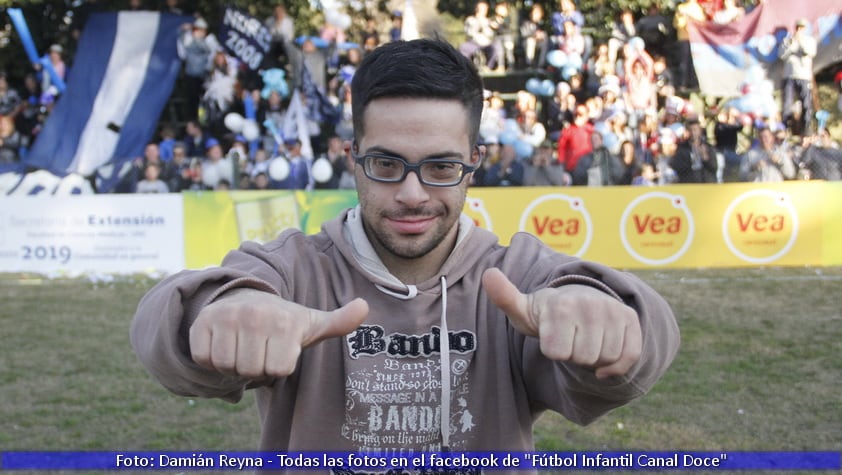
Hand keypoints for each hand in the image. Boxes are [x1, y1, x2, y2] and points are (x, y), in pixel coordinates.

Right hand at [189, 289, 367, 378]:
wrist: (246, 298)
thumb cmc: (283, 321)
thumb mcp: (312, 322)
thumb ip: (339, 321)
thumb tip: (365, 306)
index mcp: (284, 321)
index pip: (278, 370)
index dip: (278, 367)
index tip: (279, 349)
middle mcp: (254, 316)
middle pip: (251, 370)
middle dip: (255, 367)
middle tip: (259, 349)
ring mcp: (226, 317)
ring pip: (227, 366)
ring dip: (233, 364)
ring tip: (243, 345)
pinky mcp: (202, 322)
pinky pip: (204, 358)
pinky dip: (211, 358)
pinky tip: (224, 342)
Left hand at [482, 268, 641, 377]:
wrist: (576, 301)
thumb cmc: (546, 314)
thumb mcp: (522, 309)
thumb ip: (504, 297)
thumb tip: (488, 274)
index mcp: (560, 305)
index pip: (556, 352)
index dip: (552, 350)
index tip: (551, 335)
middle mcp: (590, 305)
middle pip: (582, 358)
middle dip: (574, 354)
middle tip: (570, 337)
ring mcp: (613, 311)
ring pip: (604, 358)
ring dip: (594, 357)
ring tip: (585, 339)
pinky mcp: (630, 320)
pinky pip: (628, 357)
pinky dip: (615, 366)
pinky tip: (603, 359)